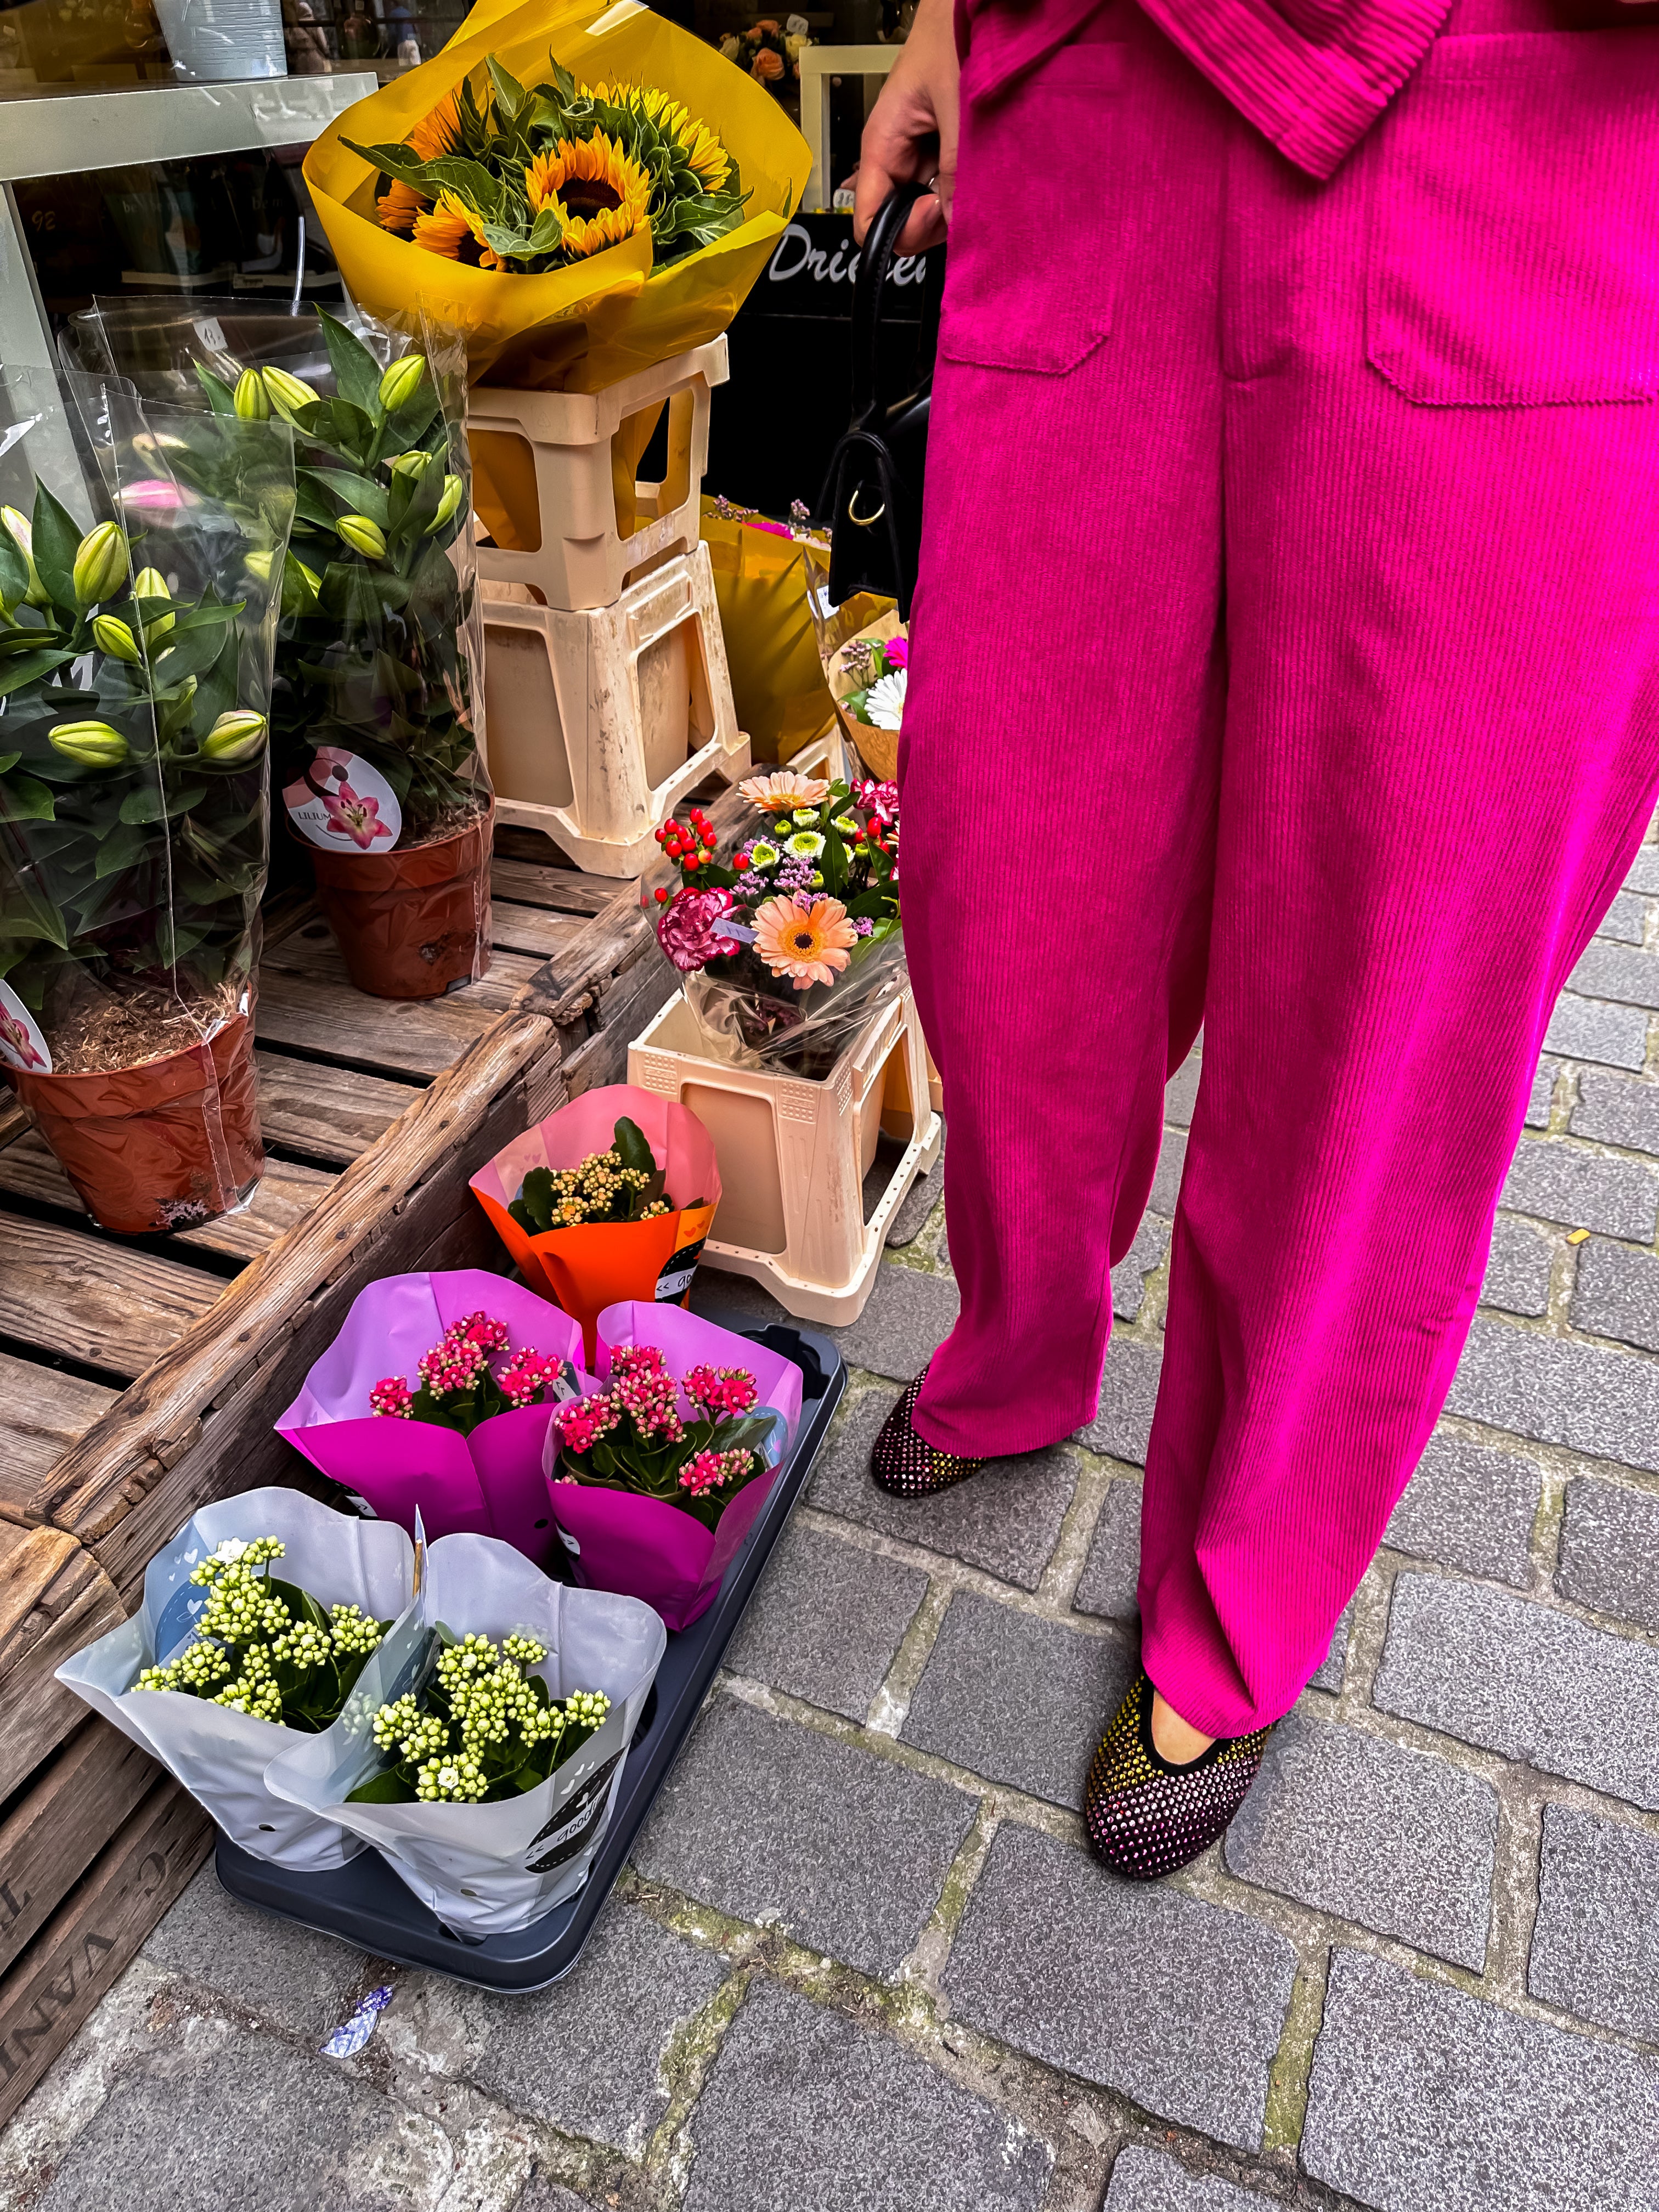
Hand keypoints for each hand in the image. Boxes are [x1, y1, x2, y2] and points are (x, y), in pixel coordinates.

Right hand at [854, 0, 958, 252]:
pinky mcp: (938, 154)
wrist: (964, 9)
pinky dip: (959, 194)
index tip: (933, 213)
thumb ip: (955, 168)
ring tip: (969, 184)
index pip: (866, 220)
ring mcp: (916, 157)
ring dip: (948, 209)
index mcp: (881, 145)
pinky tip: (973, 180)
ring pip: (924, 210)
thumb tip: (954, 220)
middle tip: (957, 200)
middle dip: (929, 224)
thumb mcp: (955, 107)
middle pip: (898, 223)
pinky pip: (943, 190)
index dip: (898, 232)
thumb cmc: (948, 39)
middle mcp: (894, 157)